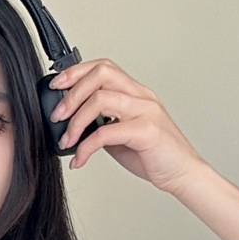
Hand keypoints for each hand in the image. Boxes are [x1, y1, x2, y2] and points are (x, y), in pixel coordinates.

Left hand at [49, 60, 204, 192]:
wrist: (182, 173)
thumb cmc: (153, 154)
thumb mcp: (121, 134)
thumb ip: (102, 123)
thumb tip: (72, 125)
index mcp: (135, 93)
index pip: (104, 67)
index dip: (76, 72)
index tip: (56, 85)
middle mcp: (141, 96)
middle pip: (102, 74)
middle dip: (72, 93)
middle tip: (57, 116)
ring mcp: (145, 111)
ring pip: (101, 99)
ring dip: (75, 121)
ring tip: (66, 140)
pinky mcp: (146, 131)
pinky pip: (106, 132)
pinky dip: (86, 147)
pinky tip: (80, 159)